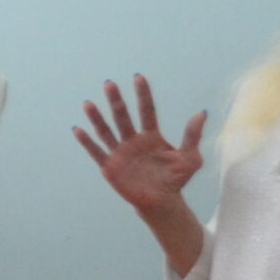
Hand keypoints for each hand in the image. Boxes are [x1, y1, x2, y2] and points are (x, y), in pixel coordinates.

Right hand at [75, 76, 204, 216]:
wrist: (162, 202)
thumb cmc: (176, 179)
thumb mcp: (190, 157)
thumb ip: (192, 135)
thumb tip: (201, 113)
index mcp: (151, 136)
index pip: (146, 111)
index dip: (143, 95)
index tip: (138, 77)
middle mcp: (133, 141)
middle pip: (123, 117)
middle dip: (116, 101)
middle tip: (110, 84)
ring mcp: (120, 153)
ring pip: (106, 131)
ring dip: (97, 118)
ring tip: (88, 104)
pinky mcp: (110, 167)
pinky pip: (96, 152)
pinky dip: (87, 142)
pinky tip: (78, 130)